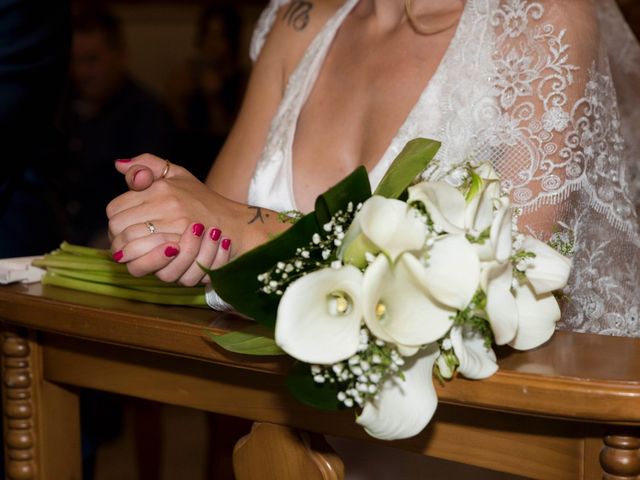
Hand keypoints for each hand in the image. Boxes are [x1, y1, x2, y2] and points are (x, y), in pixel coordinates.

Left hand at [107, 154, 238, 283]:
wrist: (236, 224)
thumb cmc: (204, 200)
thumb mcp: (178, 174)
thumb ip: (148, 164)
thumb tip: (118, 164)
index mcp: (161, 187)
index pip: (114, 209)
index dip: (115, 221)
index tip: (124, 227)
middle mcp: (168, 203)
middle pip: (118, 228)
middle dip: (117, 240)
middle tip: (125, 245)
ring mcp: (176, 226)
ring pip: (130, 245)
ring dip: (128, 253)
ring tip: (133, 254)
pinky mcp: (184, 247)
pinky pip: (150, 259)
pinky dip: (145, 263)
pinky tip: (149, 261)